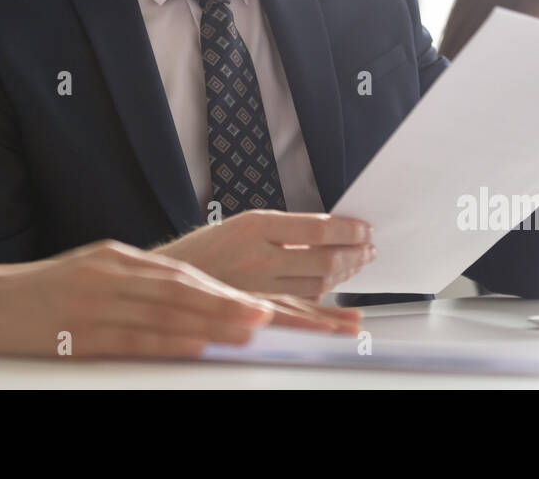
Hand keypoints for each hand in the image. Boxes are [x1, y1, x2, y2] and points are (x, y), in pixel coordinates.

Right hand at [0, 240, 359, 357]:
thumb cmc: (41, 293)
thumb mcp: (90, 273)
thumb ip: (134, 281)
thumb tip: (184, 296)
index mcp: (116, 257)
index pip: (180, 274)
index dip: (221, 291)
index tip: (256, 303)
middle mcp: (110, 274)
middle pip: (180, 291)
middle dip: (227, 305)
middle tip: (266, 316)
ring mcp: (94, 302)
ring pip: (163, 314)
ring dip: (208, 325)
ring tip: (245, 333)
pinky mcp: (77, 332)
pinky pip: (131, 339)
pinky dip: (167, 343)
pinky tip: (193, 349)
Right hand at [154, 209, 376, 297]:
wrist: (168, 279)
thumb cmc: (208, 249)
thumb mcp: (244, 224)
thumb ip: (284, 230)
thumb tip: (329, 233)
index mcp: (254, 226)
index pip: (317, 228)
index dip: (348, 229)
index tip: (364, 229)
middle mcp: (257, 257)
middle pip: (322, 260)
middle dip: (354, 254)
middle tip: (370, 248)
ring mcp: (257, 288)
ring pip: (316, 287)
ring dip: (346, 277)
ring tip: (361, 266)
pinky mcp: (256, 312)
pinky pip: (300, 313)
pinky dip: (328, 312)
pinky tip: (346, 313)